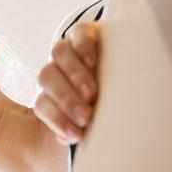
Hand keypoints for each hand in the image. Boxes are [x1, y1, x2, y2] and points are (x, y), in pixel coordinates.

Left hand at [34, 21, 100, 144]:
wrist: (130, 66)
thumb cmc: (109, 100)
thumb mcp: (94, 115)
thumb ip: (80, 126)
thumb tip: (66, 139)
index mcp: (51, 92)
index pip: (41, 104)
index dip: (55, 119)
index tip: (75, 133)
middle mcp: (56, 68)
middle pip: (46, 78)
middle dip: (65, 100)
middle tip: (85, 116)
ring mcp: (68, 48)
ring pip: (58, 54)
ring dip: (74, 76)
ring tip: (92, 93)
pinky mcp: (84, 31)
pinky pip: (78, 35)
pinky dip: (84, 48)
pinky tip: (94, 63)